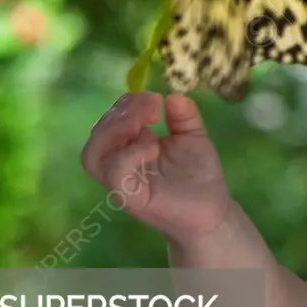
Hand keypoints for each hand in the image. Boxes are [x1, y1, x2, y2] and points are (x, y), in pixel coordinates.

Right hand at [80, 91, 231, 246]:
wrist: (214, 210)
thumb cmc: (199, 174)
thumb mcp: (193, 136)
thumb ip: (184, 116)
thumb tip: (174, 96)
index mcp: (130, 148)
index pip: (109, 122)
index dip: (125, 104)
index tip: (154, 99)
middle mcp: (120, 165)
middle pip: (96, 136)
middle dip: (120, 113)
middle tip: (152, 108)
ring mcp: (122, 183)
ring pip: (92, 155)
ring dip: (115, 130)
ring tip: (145, 125)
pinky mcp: (131, 198)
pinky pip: (115, 174)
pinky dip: (129, 154)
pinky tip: (153, 146)